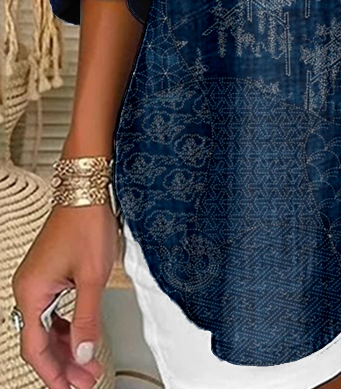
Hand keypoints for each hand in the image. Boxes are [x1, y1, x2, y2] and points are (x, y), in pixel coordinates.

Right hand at [11, 202, 119, 388]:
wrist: (87, 191)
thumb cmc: (86, 224)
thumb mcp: (92, 277)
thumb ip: (87, 320)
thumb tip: (85, 354)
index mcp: (31, 292)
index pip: (35, 348)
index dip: (54, 373)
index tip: (72, 388)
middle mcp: (28, 288)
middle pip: (40, 341)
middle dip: (64, 364)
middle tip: (86, 381)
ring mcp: (37, 281)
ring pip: (47, 328)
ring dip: (67, 348)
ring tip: (88, 365)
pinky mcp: (49, 274)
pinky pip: (53, 312)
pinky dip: (67, 328)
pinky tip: (80, 338)